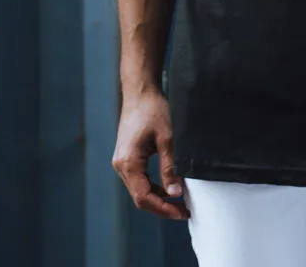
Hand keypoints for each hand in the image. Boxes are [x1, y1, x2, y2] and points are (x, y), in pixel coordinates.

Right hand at [112, 87, 189, 220]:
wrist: (140, 92)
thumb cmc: (153, 110)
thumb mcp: (168, 138)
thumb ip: (170, 166)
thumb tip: (176, 193)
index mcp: (128, 162)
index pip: (144, 197)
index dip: (163, 209)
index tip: (182, 213)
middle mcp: (120, 165)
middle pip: (140, 197)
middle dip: (162, 207)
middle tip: (185, 211)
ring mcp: (121, 162)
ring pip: (140, 189)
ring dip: (159, 198)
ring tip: (180, 201)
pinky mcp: (127, 157)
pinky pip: (139, 179)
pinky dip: (154, 186)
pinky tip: (170, 187)